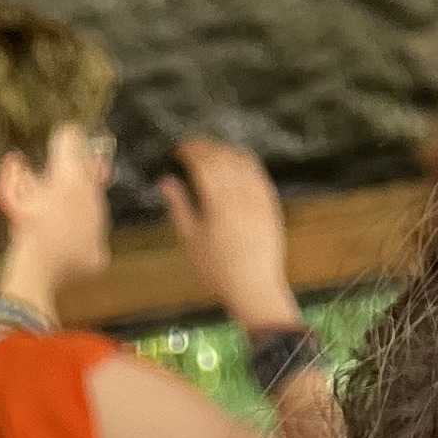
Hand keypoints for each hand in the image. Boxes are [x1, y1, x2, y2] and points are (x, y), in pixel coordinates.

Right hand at [158, 138, 295, 333]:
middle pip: (222, 158)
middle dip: (206, 147)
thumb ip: (179, 207)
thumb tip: (165, 182)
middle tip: (193, 148)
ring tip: (212, 153)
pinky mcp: (271, 205)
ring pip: (243, 161)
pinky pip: (259, 174)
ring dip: (225, 151)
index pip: (204, 163)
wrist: (256, 290)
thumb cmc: (219, 271)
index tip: (180, 150)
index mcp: (218, 203)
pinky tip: (236, 165)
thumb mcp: (192, 241)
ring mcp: (259, 199)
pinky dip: (245, 163)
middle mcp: (241, 196)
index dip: (191, 151)